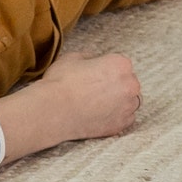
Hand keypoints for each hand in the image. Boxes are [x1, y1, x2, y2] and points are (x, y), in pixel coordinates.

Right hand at [0, 51, 140, 163]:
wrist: (51, 111)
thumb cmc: (59, 83)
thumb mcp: (71, 58)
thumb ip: (89, 58)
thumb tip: (93, 61)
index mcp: (120, 64)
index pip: (120, 65)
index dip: (106, 70)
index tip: (94, 76)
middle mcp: (130, 85)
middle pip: (129, 83)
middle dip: (116, 86)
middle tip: (95, 91)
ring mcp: (127, 106)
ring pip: (130, 101)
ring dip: (119, 101)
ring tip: (98, 104)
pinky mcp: (121, 124)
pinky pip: (126, 119)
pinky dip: (116, 117)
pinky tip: (100, 116)